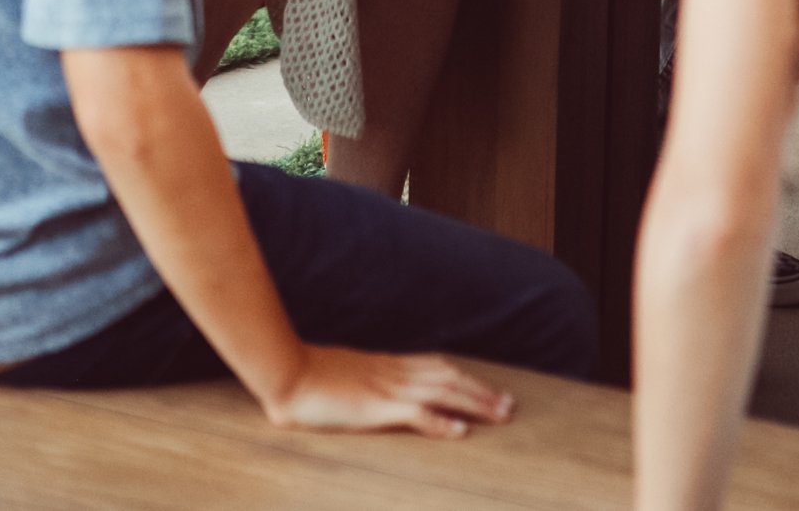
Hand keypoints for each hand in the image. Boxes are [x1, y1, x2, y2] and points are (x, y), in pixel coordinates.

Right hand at [264, 346, 513, 437]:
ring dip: (475, 403)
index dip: (464, 376)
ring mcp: (387, 388)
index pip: (436, 366)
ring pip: (444, 391)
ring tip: (500, 414)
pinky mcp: (377, 408)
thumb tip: (367, 392)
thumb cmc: (307, 378)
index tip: (486, 387)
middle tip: (510, 404)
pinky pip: (417, 414)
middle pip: (450, 376)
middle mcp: (394, 372)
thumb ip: (360, 383)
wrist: (288, 372)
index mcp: (386, 365)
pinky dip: (441, 423)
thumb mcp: (343, 377)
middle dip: (482, 391)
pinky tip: (460, 433)